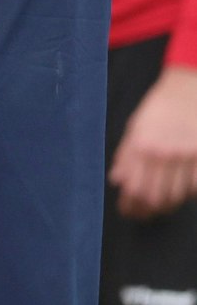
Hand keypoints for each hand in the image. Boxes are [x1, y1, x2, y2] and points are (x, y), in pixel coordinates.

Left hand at [112, 66, 196, 219]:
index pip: (133, 188)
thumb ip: (125, 155)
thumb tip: (117, 181)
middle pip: (155, 197)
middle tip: (143, 214)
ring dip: (168, 204)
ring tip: (160, 205)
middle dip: (147, 210)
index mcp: (141, 146)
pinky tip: (182, 192)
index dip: (130, 206)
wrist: (186, 90)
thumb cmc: (158, 109)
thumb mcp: (134, 128)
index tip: (128, 212)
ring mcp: (185, 155)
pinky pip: (195, 187)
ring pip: (177, 195)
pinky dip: (189, 193)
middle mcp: (163, 153)